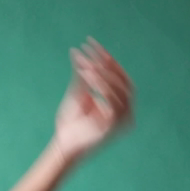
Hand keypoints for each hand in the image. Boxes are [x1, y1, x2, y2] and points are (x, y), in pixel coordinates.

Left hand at [51, 39, 132, 164]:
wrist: (63, 145)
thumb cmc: (70, 122)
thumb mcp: (77, 92)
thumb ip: (82, 74)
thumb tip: (78, 52)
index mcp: (120, 103)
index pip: (120, 77)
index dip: (108, 60)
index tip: (93, 45)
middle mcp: (126, 111)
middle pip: (124, 80)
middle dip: (107, 64)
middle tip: (90, 51)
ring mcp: (123, 119)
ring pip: (121, 89)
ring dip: (104, 74)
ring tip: (86, 65)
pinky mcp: (114, 126)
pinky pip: (113, 101)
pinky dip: (101, 86)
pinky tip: (87, 75)